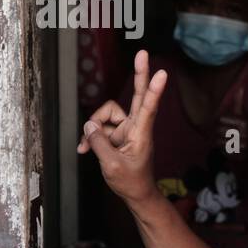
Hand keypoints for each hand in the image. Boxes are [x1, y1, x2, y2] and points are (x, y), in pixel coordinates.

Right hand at [77, 50, 168, 204]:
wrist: (136, 193)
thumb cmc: (130, 181)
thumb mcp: (111, 165)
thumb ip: (99, 143)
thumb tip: (90, 126)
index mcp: (141, 133)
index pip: (148, 107)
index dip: (153, 90)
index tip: (162, 74)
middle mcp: (136, 127)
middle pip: (136, 95)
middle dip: (139, 74)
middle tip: (143, 53)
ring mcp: (127, 129)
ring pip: (105, 116)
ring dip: (93, 129)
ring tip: (88, 147)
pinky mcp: (118, 134)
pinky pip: (99, 128)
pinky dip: (90, 137)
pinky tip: (84, 150)